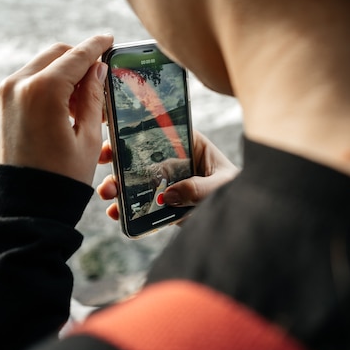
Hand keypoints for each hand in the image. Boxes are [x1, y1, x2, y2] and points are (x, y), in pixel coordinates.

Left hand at [0, 35, 113, 184]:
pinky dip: (53, 83)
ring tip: (90, 99)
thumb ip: (93, 96)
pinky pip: (33, 79)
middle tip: (104, 74)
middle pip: (58, 53)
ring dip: (67, 72)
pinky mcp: (5, 103)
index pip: (77, 56)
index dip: (97, 46)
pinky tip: (70, 105)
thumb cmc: (62, 176)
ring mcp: (8, 92)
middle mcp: (20, 84)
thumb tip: (98, 69)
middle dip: (81, 58)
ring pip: (45, 64)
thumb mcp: (88, 136)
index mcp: (44, 90)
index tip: (110, 39)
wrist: (25, 204)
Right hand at [96, 130, 238, 219]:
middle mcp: (176, 161)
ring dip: (118, 186)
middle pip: (142, 156)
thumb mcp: (222, 186)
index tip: (113, 138)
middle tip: (105, 169)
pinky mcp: (167, 205)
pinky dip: (129, 209)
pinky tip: (116, 214)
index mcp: (190, 145)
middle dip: (119, 161)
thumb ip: (199, 188)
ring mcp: (170, 183)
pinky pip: (144, 204)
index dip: (134, 132)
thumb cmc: (239, 191)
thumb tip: (168, 195)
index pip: (159, 131)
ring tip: (107, 195)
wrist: (245, 217)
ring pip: (138, 181)